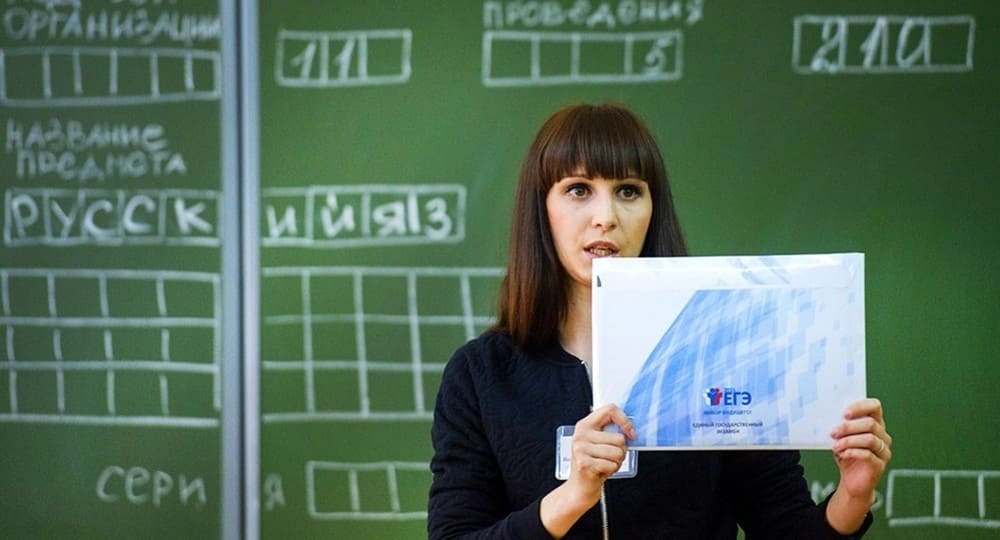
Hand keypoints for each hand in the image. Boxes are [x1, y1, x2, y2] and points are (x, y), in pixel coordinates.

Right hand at [540, 404, 634, 537]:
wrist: (578, 489)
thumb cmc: (593, 465)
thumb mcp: (597, 443)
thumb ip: (609, 432)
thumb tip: (630, 429)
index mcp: (585, 425)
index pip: (610, 409)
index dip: (625, 421)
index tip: (631, 434)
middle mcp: (581, 435)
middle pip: (619, 438)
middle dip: (622, 452)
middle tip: (610, 458)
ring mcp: (580, 449)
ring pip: (618, 452)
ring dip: (617, 462)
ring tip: (605, 465)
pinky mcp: (584, 463)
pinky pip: (612, 464)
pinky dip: (612, 470)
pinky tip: (601, 472)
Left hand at [830, 398, 891, 497]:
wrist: (851, 481)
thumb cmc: (846, 455)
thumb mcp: (841, 438)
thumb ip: (840, 426)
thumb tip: (828, 416)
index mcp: (875, 424)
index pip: (875, 406)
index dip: (861, 406)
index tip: (844, 413)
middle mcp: (883, 436)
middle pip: (871, 424)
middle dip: (849, 427)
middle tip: (833, 432)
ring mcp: (884, 451)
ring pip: (870, 439)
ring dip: (849, 441)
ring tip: (835, 446)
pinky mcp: (880, 465)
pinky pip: (868, 454)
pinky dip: (852, 452)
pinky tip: (842, 454)